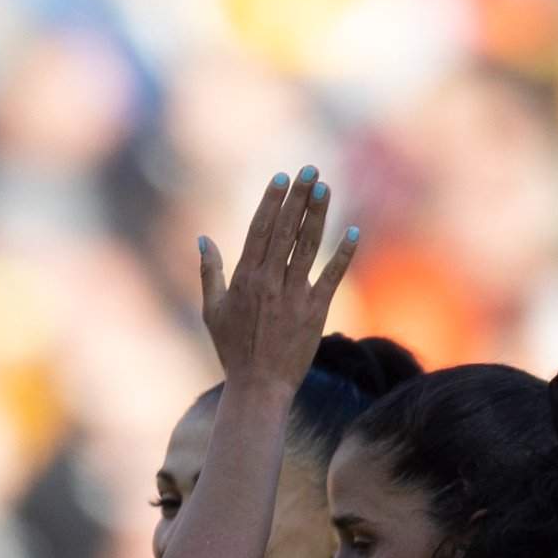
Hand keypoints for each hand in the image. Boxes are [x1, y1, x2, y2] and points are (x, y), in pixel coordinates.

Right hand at [196, 167, 357, 391]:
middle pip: (286, 230)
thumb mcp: (212, 311)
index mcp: (245, 279)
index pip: (260, 230)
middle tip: (310, 169)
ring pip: (307, 246)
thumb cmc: (232, 350)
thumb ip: (210, 272)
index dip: (272, 201)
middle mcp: (269, 282)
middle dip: (298, 197)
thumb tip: (203, 239)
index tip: (282, 177)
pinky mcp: (315, 310)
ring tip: (325, 188)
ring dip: (317, 215)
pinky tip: (354, 230)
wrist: (258, 387)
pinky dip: (343, 253)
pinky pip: (331, 276)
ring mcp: (294, 296)